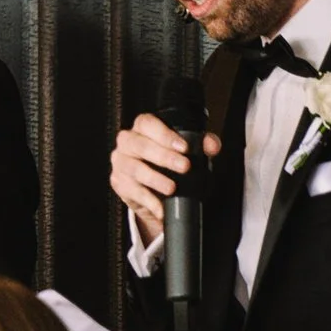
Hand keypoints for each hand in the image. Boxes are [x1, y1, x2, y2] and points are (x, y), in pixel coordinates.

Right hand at [110, 111, 221, 243]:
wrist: (154, 186)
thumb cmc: (169, 161)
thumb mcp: (188, 150)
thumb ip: (202, 144)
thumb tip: (212, 146)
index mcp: (142, 129)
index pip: (147, 123)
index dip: (164, 134)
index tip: (184, 147)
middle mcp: (127, 143)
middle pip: (140, 145)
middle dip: (164, 157)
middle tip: (185, 167)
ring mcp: (121, 163)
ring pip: (135, 168)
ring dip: (155, 179)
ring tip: (172, 188)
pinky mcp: (119, 182)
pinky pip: (132, 191)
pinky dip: (149, 200)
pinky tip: (160, 207)